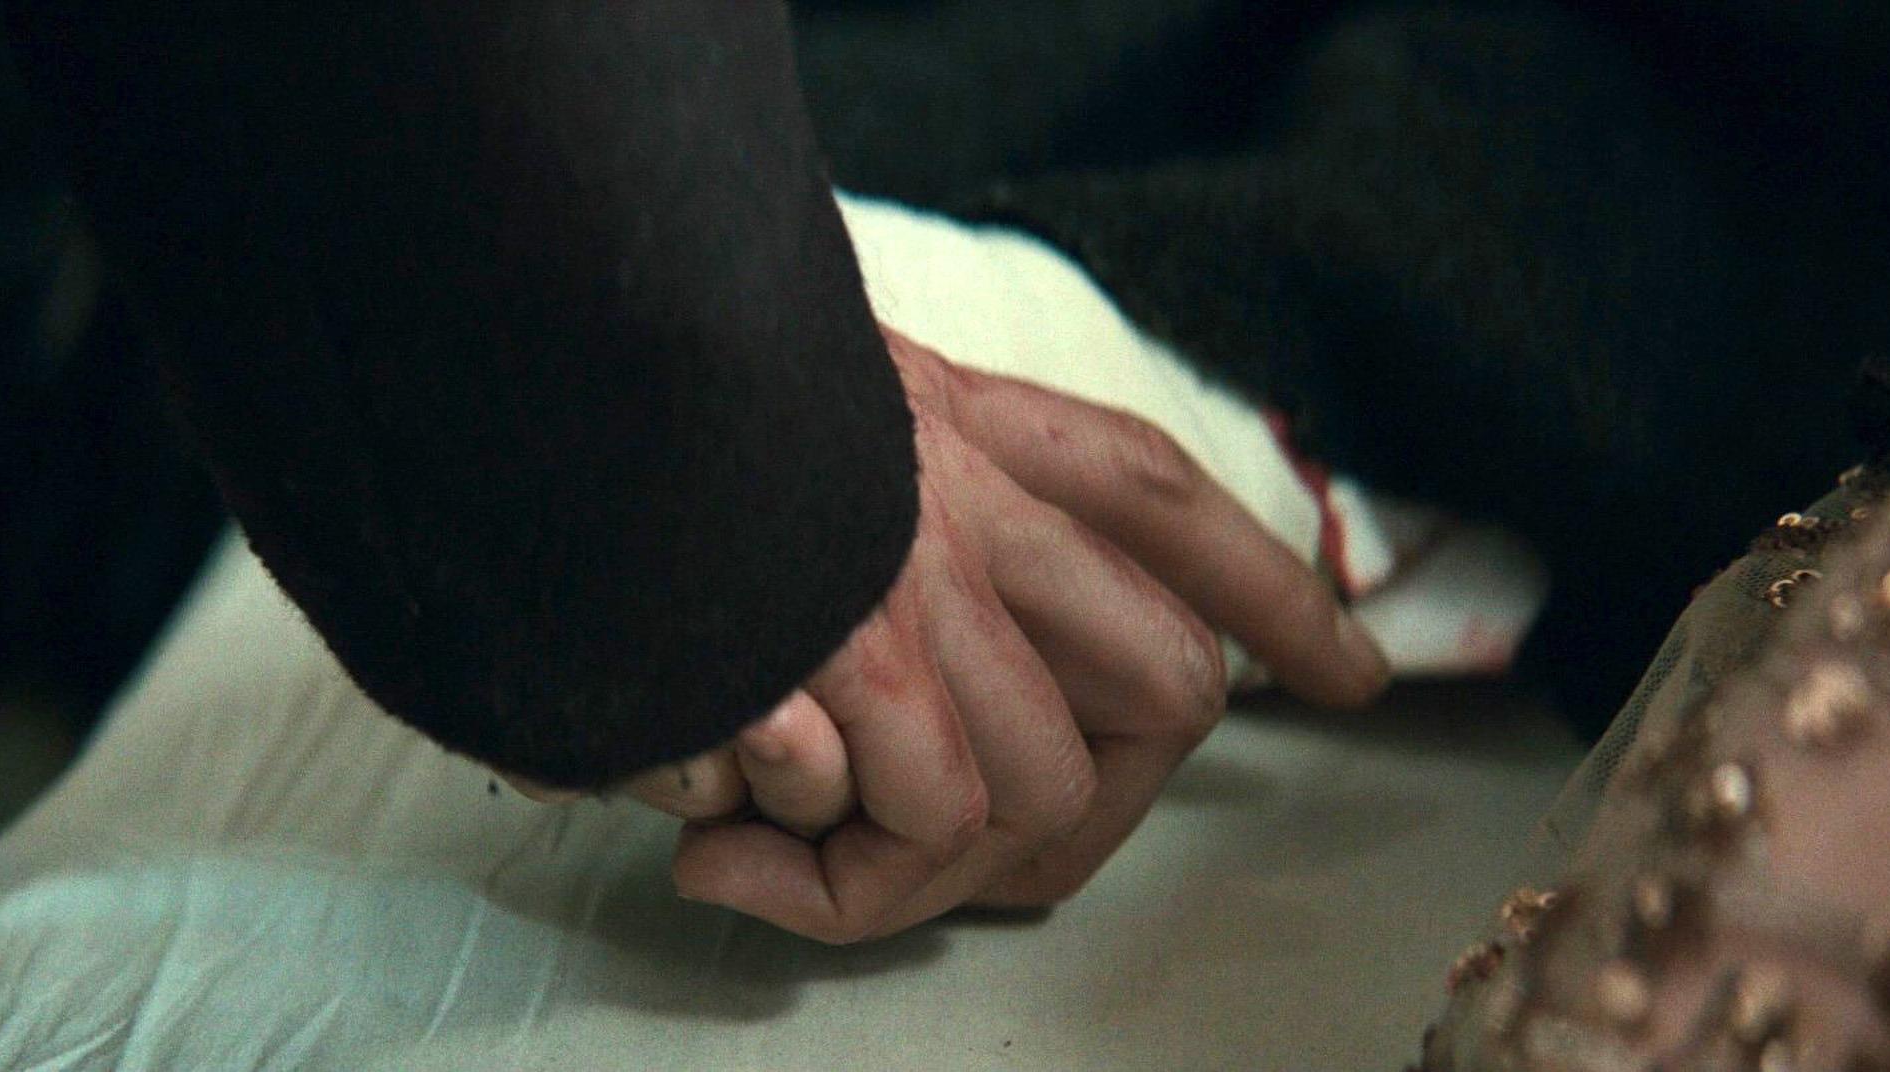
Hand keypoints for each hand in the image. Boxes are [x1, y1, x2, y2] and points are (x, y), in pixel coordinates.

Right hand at [604, 326, 1386, 941]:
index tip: (1346, 675)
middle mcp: (971, 497)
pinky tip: (716, 856)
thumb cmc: (616, 409)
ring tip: (772, 867)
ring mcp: (928, 583)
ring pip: (1036, 791)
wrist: (543, 351)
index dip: (1270, 595)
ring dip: (911, 876)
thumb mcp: (759, 406)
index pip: (1155, 499)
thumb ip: (837, 503)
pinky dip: (828, 885)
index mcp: (950, 418)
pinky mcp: (864, 662)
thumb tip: (830, 696)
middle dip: (1094, 822)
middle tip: (972, 877)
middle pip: (1166, 685)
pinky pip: (919, 827)